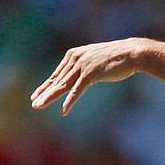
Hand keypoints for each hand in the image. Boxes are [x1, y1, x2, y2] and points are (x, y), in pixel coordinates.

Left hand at [31, 38, 147, 114]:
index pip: (57, 74)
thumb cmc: (117, 58)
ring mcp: (82, 66)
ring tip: (39, 106)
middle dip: (44, 93)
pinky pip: (78, 90)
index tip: (37, 95)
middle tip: (34, 104)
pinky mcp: (91, 74)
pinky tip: (64, 110)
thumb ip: (86, 66)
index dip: (46, 86)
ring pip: (63, 85)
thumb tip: (83, 74)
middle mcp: (75, 59)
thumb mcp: (96, 60)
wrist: (130, 53)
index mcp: (73, 55)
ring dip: (50, 97)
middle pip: (56, 80)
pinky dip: (70, 101)